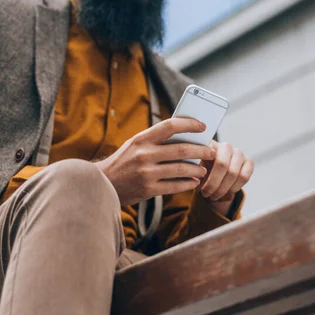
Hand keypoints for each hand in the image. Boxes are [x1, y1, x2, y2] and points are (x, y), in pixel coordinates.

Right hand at [94, 118, 215, 205]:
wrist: (103, 183)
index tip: (203, 126)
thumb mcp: (135, 144)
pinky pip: (175, 186)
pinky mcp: (149, 189)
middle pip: (182, 150)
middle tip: (211, 152)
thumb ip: (155, 139)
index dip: (190, 124)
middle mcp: (144, 154)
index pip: (171, 126)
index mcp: (141, 139)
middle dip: (201, 151)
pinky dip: (188, 183)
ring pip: (182, 169)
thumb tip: (185, 135)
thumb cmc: (123, 161)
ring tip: (203, 169)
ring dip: (197, 169)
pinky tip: (194, 182)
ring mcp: (147, 173)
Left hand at [199, 140, 253, 215]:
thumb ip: (192, 171)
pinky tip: (227, 193)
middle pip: (222, 165)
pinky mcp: (248, 161)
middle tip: (206, 195)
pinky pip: (244, 176)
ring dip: (224, 189)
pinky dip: (235, 187)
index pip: (208, 156)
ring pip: (234, 173)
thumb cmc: (200, 172)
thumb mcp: (193, 171)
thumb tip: (194, 177)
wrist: (212, 175)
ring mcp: (238, 153)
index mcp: (209, 144)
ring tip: (214, 196)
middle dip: (214, 184)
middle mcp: (225, 146)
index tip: (200, 190)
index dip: (204, 173)